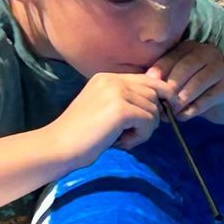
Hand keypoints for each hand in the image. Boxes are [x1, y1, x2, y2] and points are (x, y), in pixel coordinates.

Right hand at [48, 72, 166, 167]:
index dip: (162, 95)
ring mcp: (116, 92)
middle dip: (150, 117)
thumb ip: (128, 101)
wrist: (59, 146)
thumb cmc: (82, 135)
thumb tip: (163, 99)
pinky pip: (149, 122)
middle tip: (130, 134)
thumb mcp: (106, 111)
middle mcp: (112, 80)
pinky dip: (141, 136)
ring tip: (122, 139)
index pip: (148, 79)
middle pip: (154, 94)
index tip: (165, 113)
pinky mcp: (120, 109)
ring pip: (153, 110)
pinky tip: (123, 142)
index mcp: (107, 77)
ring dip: (144, 130)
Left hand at [152, 40, 223, 121]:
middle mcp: (207, 52)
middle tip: (162, 102)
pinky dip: (194, 108)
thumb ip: (164, 80)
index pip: (173, 56)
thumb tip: (146, 88)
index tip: (150, 84)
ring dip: (183, 98)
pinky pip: (210, 97)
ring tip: (172, 111)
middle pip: (186, 66)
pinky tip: (185, 115)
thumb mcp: (179, 82)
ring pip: (199, 81)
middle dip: (172, 85)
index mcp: (191, 47)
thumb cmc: (195, 90)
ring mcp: (221, 68)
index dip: (160, 70)